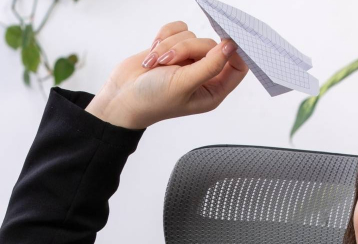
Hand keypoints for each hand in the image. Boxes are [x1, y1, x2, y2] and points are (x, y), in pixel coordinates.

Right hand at [84, 20, 248, 129]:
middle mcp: (203, 74)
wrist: (120, 97)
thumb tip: (230, 47)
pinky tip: (153, 54)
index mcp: (213, 90)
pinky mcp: (172, 48)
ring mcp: (187, 60)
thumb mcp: (184, 85)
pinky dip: (163, 37)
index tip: (226, 39)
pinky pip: (177, 29)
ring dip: (170, 46)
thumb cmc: (152, 100)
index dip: (235, 51)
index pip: (237, 66)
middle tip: (169, 63)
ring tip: (156, 64)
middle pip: (210, 46)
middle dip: (186, 49)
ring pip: (191, 35)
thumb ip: (210, 65)